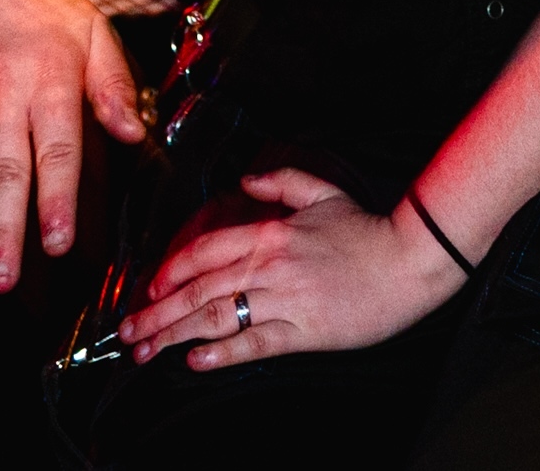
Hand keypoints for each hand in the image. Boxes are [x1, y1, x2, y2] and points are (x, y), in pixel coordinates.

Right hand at [0, 0, 146, 288]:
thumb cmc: (47, 3)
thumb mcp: (95, 34)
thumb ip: (113, 87)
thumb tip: (135, 136)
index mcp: (49, 85)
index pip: (56, 153)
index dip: (55, 200)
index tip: (55, 243)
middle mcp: (1, 97)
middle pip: (2, 173)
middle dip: (0, 232)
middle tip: (1, 281)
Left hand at [123, 167, 464, 368]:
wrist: (410, 260)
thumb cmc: (368, 230)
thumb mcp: (324, 193)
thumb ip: (282, 181)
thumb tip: (246, 177)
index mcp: (271, 232)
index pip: (206, 252)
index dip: (170, 271)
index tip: (148, 289)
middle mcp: (271, 264)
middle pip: (199, 289)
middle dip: (157, 312)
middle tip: (128, 331)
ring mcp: (285, 298)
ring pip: (216, 317)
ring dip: (174, 335)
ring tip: (147, 351)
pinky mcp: (304, 329)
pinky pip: (254, 342)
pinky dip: (221, 353)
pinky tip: (195, 362)